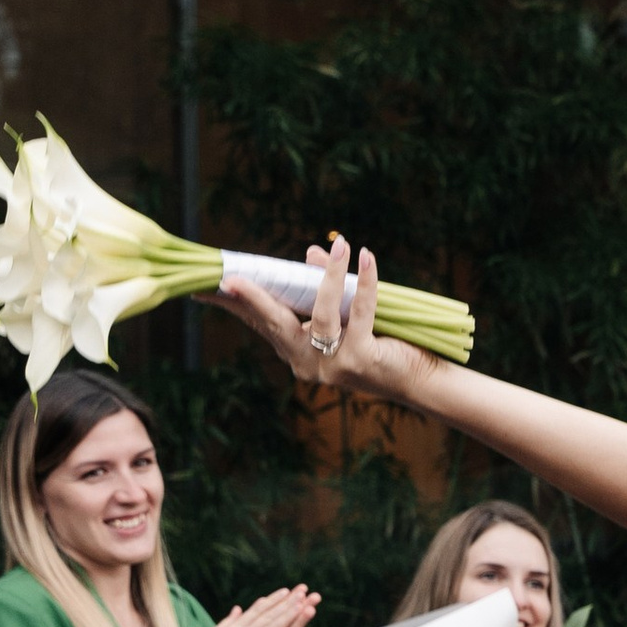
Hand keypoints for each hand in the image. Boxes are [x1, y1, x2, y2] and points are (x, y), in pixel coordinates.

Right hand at [211, 236, 432, 400]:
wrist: (418, 382)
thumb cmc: (381, 346)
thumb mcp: (347, 315)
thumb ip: (326, 286)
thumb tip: (314, 250)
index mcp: (297, 354)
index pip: (261, 324)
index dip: (236, 304)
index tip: (209, 286)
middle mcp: (308, 364)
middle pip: (276, 324)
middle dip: (253, 298)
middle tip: (231, 277)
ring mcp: (333, 365)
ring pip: (322, 313)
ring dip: (330, 275)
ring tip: (341, 244)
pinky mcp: (361, 360)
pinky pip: (360, 313)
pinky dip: (364, 282)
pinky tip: (367, 258)